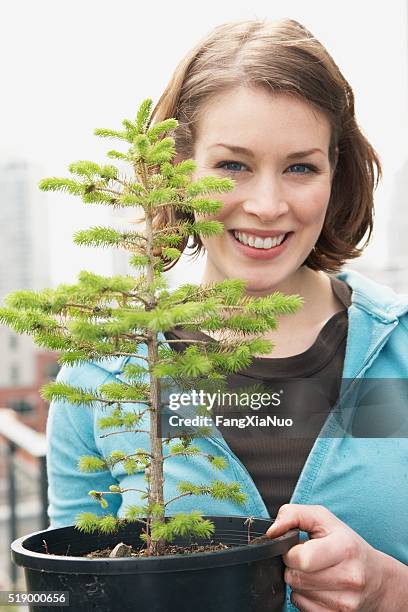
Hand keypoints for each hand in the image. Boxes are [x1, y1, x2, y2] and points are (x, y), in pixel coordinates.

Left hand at [266, 504, 400, 610]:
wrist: (378, 580)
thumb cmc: (347, 545)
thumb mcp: (324, 519)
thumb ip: (294, 514)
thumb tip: (271, 531)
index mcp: (344, 549)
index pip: (301, 559)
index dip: (290, 552)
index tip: (298, 546)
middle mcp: (348, 578)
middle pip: (295, 577)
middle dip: (293, 565)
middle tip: (307, 558)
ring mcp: (345, 603)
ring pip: (296, 593)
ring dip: (298, 581)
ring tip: (315, 571)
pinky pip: (302, 607)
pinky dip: (305, 596)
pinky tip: (319, 586)